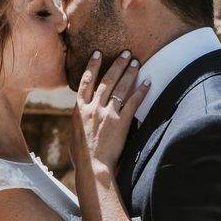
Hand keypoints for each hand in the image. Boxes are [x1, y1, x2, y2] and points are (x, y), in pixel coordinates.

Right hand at [71, 50, 149, 169]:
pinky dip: (141, 91)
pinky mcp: (121, 122)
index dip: (92, 66)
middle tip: (126, 53)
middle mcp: (93, 108)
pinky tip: (147, 82)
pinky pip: (133, 103)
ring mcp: (107, 114)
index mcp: (79, 109)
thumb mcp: (73, 133)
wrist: (92, 167)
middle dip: (117, 64)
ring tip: (136, 62)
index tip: (98, 53)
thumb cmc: (81, 156)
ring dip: (129, 73)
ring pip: (120, 88)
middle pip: (106, 81)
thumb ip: (78, 120)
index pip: (86, 82)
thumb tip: (79, 114)